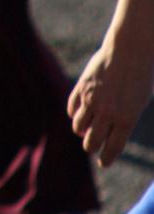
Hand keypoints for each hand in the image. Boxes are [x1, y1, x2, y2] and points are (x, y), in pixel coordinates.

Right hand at [68, 36, 153, 166]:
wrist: (131, 50)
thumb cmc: (141, 77)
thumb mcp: (139, 102)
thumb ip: (124, 119)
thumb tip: (109, 132)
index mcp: (126, 119)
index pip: (112, 148)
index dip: (106, 158)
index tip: (103, 163)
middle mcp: (107, 112)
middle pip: (91, 141)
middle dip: (92, 147)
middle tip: (92, 147)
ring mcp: (91, 99)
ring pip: (78, 126)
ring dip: (81, 131)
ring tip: (84, 131)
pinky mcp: (80, 88)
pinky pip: (71, 108)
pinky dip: (74, 114)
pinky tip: (79, 114)